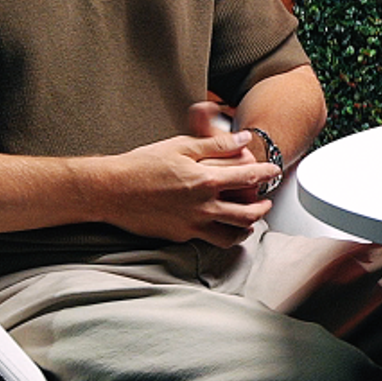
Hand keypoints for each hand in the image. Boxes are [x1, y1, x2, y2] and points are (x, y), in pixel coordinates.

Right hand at [86, 131, 274, 245]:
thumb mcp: (181, 146)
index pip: (248, 177)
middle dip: (262, 207)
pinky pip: (209, 240)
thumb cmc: (141, 165)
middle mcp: (203, 207)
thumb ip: (216, 144)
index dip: (265, 173)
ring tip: (250, 222)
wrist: (109, 191)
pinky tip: (223, 230)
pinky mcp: (179, 235)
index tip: (272, 170)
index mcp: (206, 181)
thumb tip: (243, 140)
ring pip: (232, 235)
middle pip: (247, 213)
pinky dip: (223, 237)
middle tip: (266, 202)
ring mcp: (191, 225)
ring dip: (247, 228)